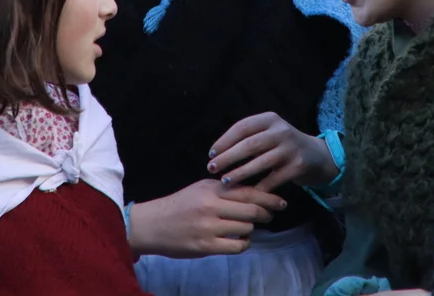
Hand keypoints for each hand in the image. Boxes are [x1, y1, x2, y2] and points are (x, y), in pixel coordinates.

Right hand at [127, 179, 286, 258]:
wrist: (152, 224)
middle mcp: (211, 205)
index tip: (280, 201)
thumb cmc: (179, 205)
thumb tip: (254, 193)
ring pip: (246, 228)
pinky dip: (243, 244)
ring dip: (251, 229)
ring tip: (247, 228)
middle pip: (251, 209)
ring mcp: (209, 227)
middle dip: (265, 213)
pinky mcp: (206, 246)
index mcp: (211, 188)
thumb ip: (224, 190)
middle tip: (270, 215)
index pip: (247, 191)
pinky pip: (237, 246)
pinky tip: (240, 241)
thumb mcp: (200, 189)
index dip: (268, 197)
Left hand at [208, 112, 337, 191]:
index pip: (242, 127)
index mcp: (269, 119)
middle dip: (228, 157)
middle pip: (249, 144)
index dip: (224, 141)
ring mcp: (291, 148)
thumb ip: (249, 137)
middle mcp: (281, 131)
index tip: (211, 154)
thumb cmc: (283, 145)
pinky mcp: (298, 166)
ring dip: (240, 173)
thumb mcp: (269, 132)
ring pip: (260, 162)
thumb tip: (217, 151)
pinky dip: (259, 187)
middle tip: (212, 168)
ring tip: (225, 181)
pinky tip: (247, 194)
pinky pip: (273, 179)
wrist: (317, 156)